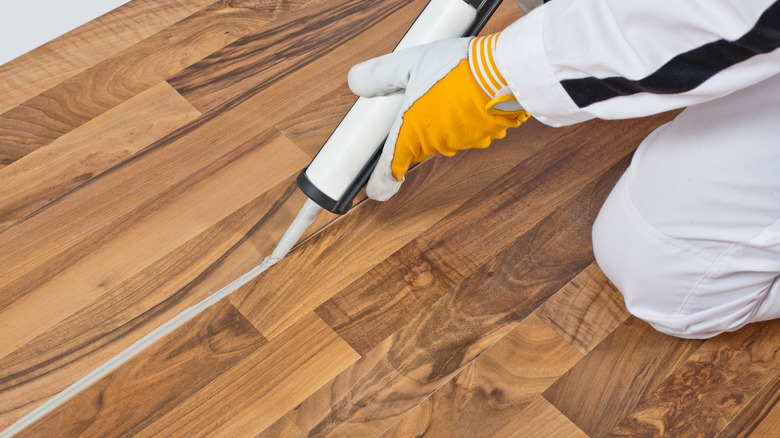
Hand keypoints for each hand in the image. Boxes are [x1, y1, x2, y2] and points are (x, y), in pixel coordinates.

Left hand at [348, 34, 529, 200]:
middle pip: (418, 143)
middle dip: (417, 126)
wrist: (504, 71)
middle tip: (420, 97)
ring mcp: (464, 142)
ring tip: (448, 88)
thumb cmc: (457, 70)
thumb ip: (380, 75)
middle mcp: (436, 144)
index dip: (381, 181)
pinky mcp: (487, 135)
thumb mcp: (408, 64)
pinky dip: (467, 116)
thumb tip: (356, 81)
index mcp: (412, 133)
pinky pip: (471, 129)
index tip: (376, 190)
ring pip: (446, 135)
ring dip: (443, 118)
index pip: (390, 166)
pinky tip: (470, 94)